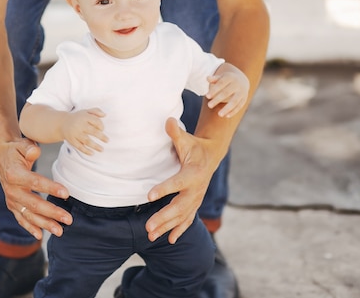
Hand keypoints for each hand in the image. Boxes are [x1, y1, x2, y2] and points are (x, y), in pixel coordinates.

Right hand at [0, 137, 72, 239]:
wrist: (1, 156)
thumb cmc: (16, 150)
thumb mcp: (21, 144)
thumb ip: (28, 148)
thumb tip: (34, 152)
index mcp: (14, 174)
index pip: (35, 182)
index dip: (51, 188)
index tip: (66, 193)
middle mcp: (11, 189)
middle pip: (34, 204)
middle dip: (52, 213)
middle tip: (68, 219)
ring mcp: (11, 199)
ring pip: (29, 215)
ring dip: (45, 224)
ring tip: (60, 231)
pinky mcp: (12, 205)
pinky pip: (21, 219)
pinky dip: (30, 228)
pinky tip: (41, 236)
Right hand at [61, 108, 107, 154]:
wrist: (62, 123)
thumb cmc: (77, 117)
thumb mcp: (85, 111)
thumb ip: (96, 111)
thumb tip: (104, 115)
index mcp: (84, 117)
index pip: (96, 121)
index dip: (101, 126)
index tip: (102, 129)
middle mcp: (80, 125)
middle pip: (92, 131)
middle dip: (101, 136)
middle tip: (107, 140)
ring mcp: (75, 133)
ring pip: (86, 140)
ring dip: (95, 146)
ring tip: (102, 149)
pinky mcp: (72, 140)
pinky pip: (79, 146)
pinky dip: (86, 151)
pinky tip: (92, 153)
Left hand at [145, 118, 219, 243]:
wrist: (212, 155)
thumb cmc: (195, 146)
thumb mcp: (186, 139)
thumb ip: (175, 132)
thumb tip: (168, 120)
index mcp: (193, 173)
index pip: (177, 183)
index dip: (164, 189)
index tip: (149, 196)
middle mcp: (196, 189)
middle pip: (179, 207)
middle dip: (163, 218)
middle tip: (147, 227)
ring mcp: (196, 199)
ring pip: (181, 216)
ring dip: (166, 226)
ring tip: (150, 235)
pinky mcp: (195, 203)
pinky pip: (187, 219)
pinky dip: (178, 230)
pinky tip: (169, 240)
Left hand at [206, 67, 249, 117]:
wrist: (241, 80)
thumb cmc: (226, 80)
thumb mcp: (221, 77)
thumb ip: (214, 79)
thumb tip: (207, 78)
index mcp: (230, 78)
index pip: (221, 84)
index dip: (214, 90)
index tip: (207, 96)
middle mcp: (237, 85)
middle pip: (226, 92)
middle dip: (218, 99)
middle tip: (209, 106)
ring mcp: (241, 92)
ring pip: (235, 101)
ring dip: (227, 108)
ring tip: (219, 114)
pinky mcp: (244, 99)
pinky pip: (239, 106)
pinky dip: (233, 111)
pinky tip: (226, 116)